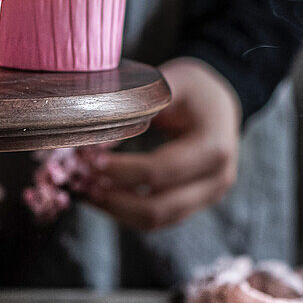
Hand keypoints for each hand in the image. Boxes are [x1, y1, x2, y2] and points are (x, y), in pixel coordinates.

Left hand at [84, 58, 240, 230]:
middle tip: (81, 182)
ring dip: (117, 210)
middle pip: (159, 207)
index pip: (160, 171)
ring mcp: (209, 195)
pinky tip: (103, 195)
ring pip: (157, 220)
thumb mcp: (173, 82)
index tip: (91, 160)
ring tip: (86, 191)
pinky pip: (159, 218)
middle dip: (115, 199)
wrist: (221, 99)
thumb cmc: (195, 88)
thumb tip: (93, 129)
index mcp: (214, 147)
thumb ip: (137, 103)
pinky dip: (128, 212)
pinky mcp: (195, 202)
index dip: (121, 170)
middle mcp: (217, 179)